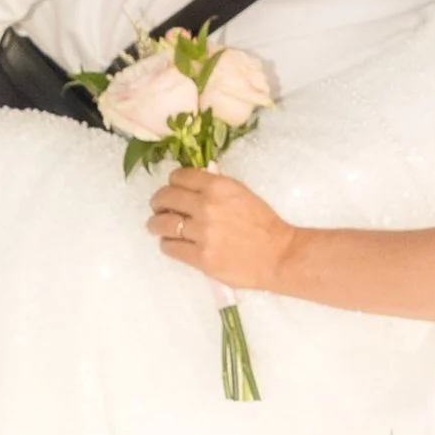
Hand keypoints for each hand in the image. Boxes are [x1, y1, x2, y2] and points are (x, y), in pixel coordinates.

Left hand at [149, 168, 297, 290]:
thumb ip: (215, 186)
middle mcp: (206, 206)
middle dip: (158, 202)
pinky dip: (167, 243)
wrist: (279, 255)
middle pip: (165, 198)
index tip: (172, 190)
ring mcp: (202, 233)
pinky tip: (172, 243)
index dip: (172, 183)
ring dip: (156, 224)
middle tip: (159, 208)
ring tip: (157, 226)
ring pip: (162, 224)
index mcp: (218, 186)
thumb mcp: (241, 193)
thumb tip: (191, 181)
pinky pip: (170, 247)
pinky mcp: (200, 257)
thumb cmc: (264, 223)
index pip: (178, 177)